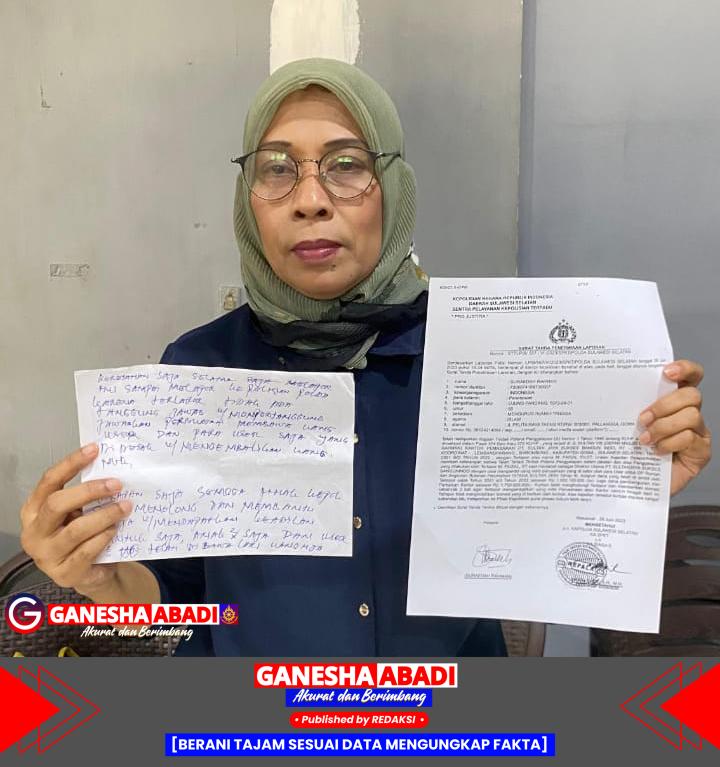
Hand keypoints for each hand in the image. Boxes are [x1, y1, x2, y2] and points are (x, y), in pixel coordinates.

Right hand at [19, 444, 132, 594]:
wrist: (91, 572)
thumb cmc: (83, 535)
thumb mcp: (78, 512)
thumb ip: (86, 496)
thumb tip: (111, 469)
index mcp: (34, 510)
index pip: (49, 481)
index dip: (71, 463)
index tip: (95, 449)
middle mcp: (34, 532)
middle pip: (57, 503)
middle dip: (90, 491)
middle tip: (117, 484)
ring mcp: (46, 556)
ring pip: (76, 529)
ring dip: (105, 515)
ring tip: (125, 506)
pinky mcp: (64, 574)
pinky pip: (87, 551)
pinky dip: (104, 537)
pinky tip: (116, 529)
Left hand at [637, 359, 711, 495]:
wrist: (633, 483)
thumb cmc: (629, 450)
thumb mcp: (626, 422)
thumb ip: (630, 404)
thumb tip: (612, 385)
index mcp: (672, 400)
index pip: (690, 376)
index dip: (685, 369)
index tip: (666, 372)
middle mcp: (689, 412)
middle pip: (691, 395)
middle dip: (664, 405)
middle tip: (642, 419)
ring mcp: (698, 432)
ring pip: (691, 416)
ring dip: (664, 427)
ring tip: (645, 439)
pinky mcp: (701, 451)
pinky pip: (690, 438)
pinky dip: (669, 443)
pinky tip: (656, 451)